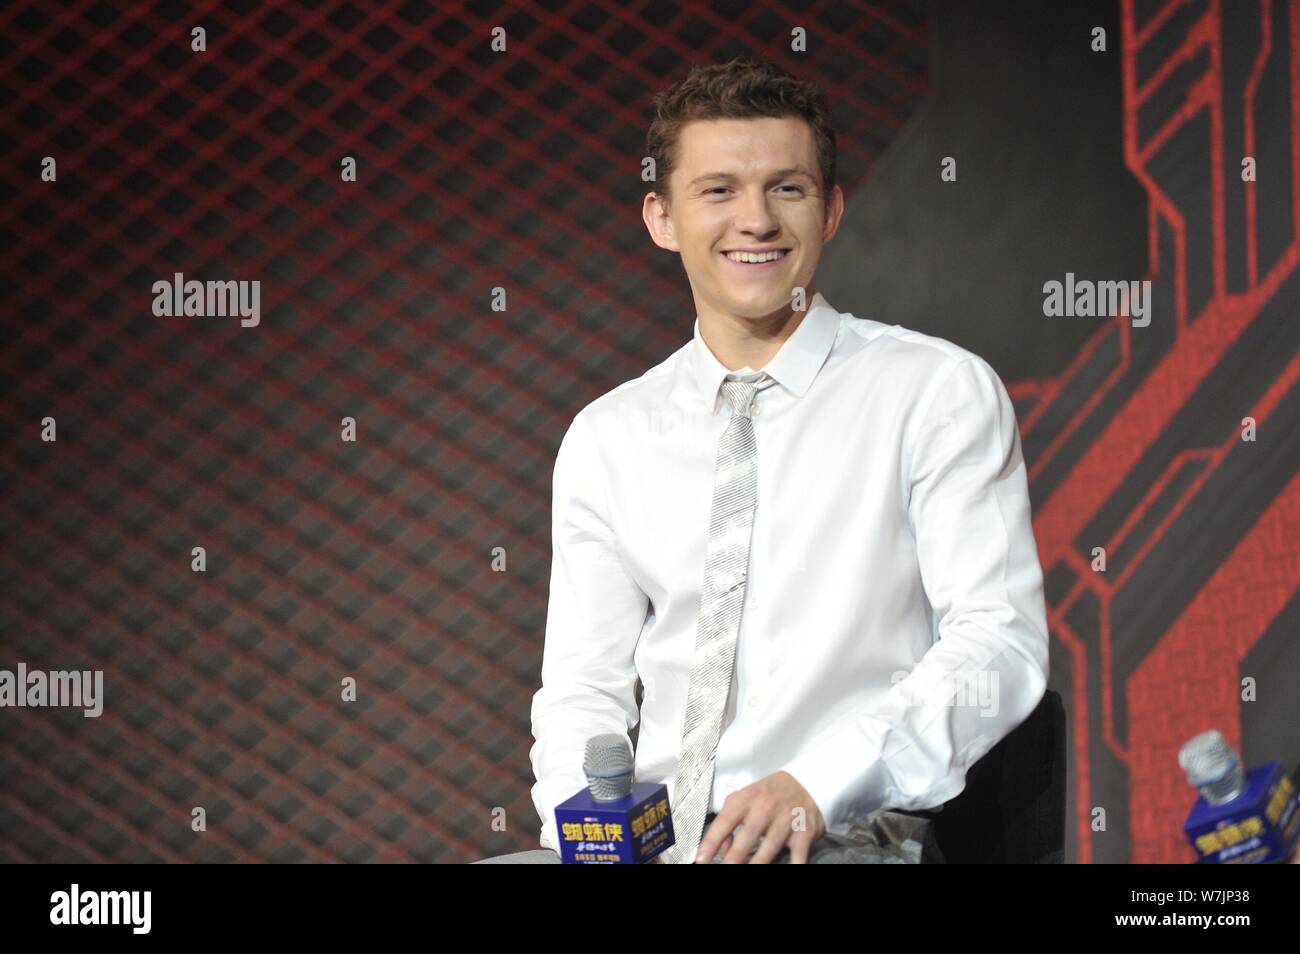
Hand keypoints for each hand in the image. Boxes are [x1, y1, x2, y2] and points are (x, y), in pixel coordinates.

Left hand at [694, 770, 825, 862]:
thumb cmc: (769, 794)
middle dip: (735, 856)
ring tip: (748, 872)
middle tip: (726, 867)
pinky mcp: (804, 831)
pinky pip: (798, 853)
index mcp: (746, 799)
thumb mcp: (745, 798)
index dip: (712, 840)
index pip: (725, 820)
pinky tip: (790, 868)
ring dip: (758, 863)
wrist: (806, 781)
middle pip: (748, 834)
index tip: (701, 858)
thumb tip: (719, 849)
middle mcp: (766, 807)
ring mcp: (787, 819)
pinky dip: (795, 864)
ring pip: (770, 846)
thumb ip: (729, 821)